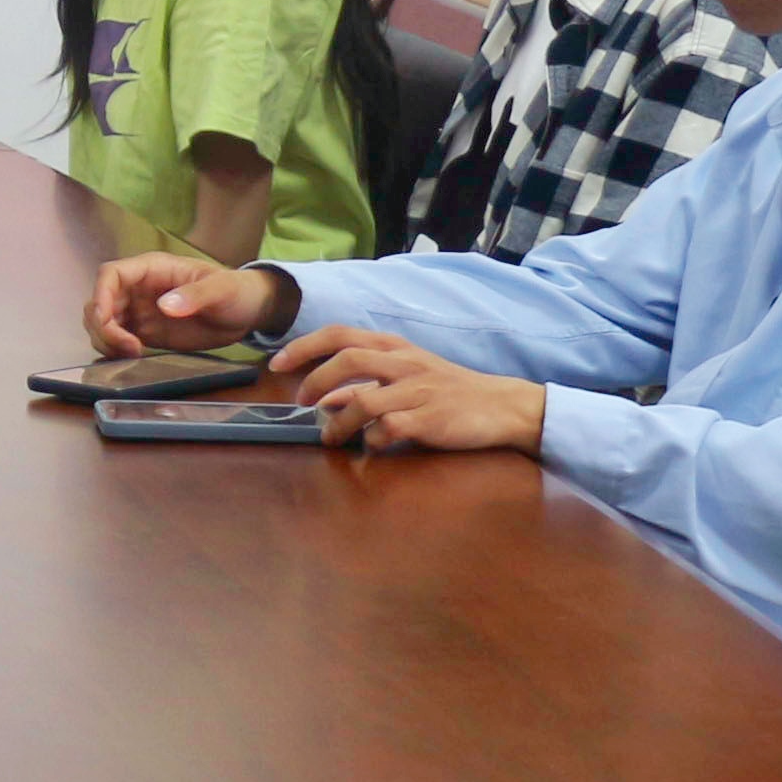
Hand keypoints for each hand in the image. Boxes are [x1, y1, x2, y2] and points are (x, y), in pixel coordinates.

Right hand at [87, 249, 294, 356]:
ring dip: (106, 340)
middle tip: (127, 348)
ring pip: (103, 323)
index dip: (101, 296)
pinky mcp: (146, 333)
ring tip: (132, 355)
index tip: (105, 320)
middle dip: (102, 326)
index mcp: (151, 269)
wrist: (248, 313)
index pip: (110, 275)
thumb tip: (164, 306)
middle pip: (99, 302)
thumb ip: (194, 295)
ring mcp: (140, 312)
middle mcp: (138, 289)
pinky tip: (132, 361)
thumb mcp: (221, 289)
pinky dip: (115, 351)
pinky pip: (117, 340)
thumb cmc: (236, 291)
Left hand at [273, 328, 549, 454]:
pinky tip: (375, 446)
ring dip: (337, 422)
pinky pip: (389, 429)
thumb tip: (325, 399)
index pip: (340, 334)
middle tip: (301, 405)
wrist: (503, 405)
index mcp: (395, 347)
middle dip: (314, 382)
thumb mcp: (406, 377)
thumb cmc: (448, 391)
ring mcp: (418, 391)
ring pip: (363, 400)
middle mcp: (404, 363)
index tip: (278, 363)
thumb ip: (367, 384)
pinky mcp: (430, 419)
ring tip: (331, 438)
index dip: (304, 346)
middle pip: (347, 360)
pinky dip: (374, 440)